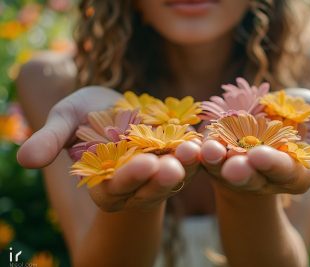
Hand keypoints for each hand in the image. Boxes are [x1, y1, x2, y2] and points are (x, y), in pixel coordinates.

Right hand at [17, 86, 200, 210]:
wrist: (113, 104)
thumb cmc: (83, 114)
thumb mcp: (65, 121)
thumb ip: (49, 139)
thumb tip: (25, 160)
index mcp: (103, 183)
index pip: (115, 188)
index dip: (128, 178)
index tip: (142, 165)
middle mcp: (134, 184)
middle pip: (149, 187)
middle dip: (162, 178)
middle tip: (174, 166)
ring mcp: (158, 172)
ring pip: (175, 175)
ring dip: (187, 165)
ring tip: (196, 151)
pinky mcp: (176, 156)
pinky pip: (190, 157)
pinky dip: (198, 149)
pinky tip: (207, 138)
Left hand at [201, 89, 309, 194]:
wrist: (272, 109)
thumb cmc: (306, 114)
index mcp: (297, 171)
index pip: (289, 174)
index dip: (277, 166)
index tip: (263, 156)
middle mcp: (265, 174)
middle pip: (255, 177)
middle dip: (244, 172)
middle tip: (234, 167)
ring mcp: (239, 166)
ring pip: (225, 169)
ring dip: (215, 162)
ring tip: (207, 151)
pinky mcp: (218, 155)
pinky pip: (207, 155)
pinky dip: (199, 149)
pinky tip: (193, 141)